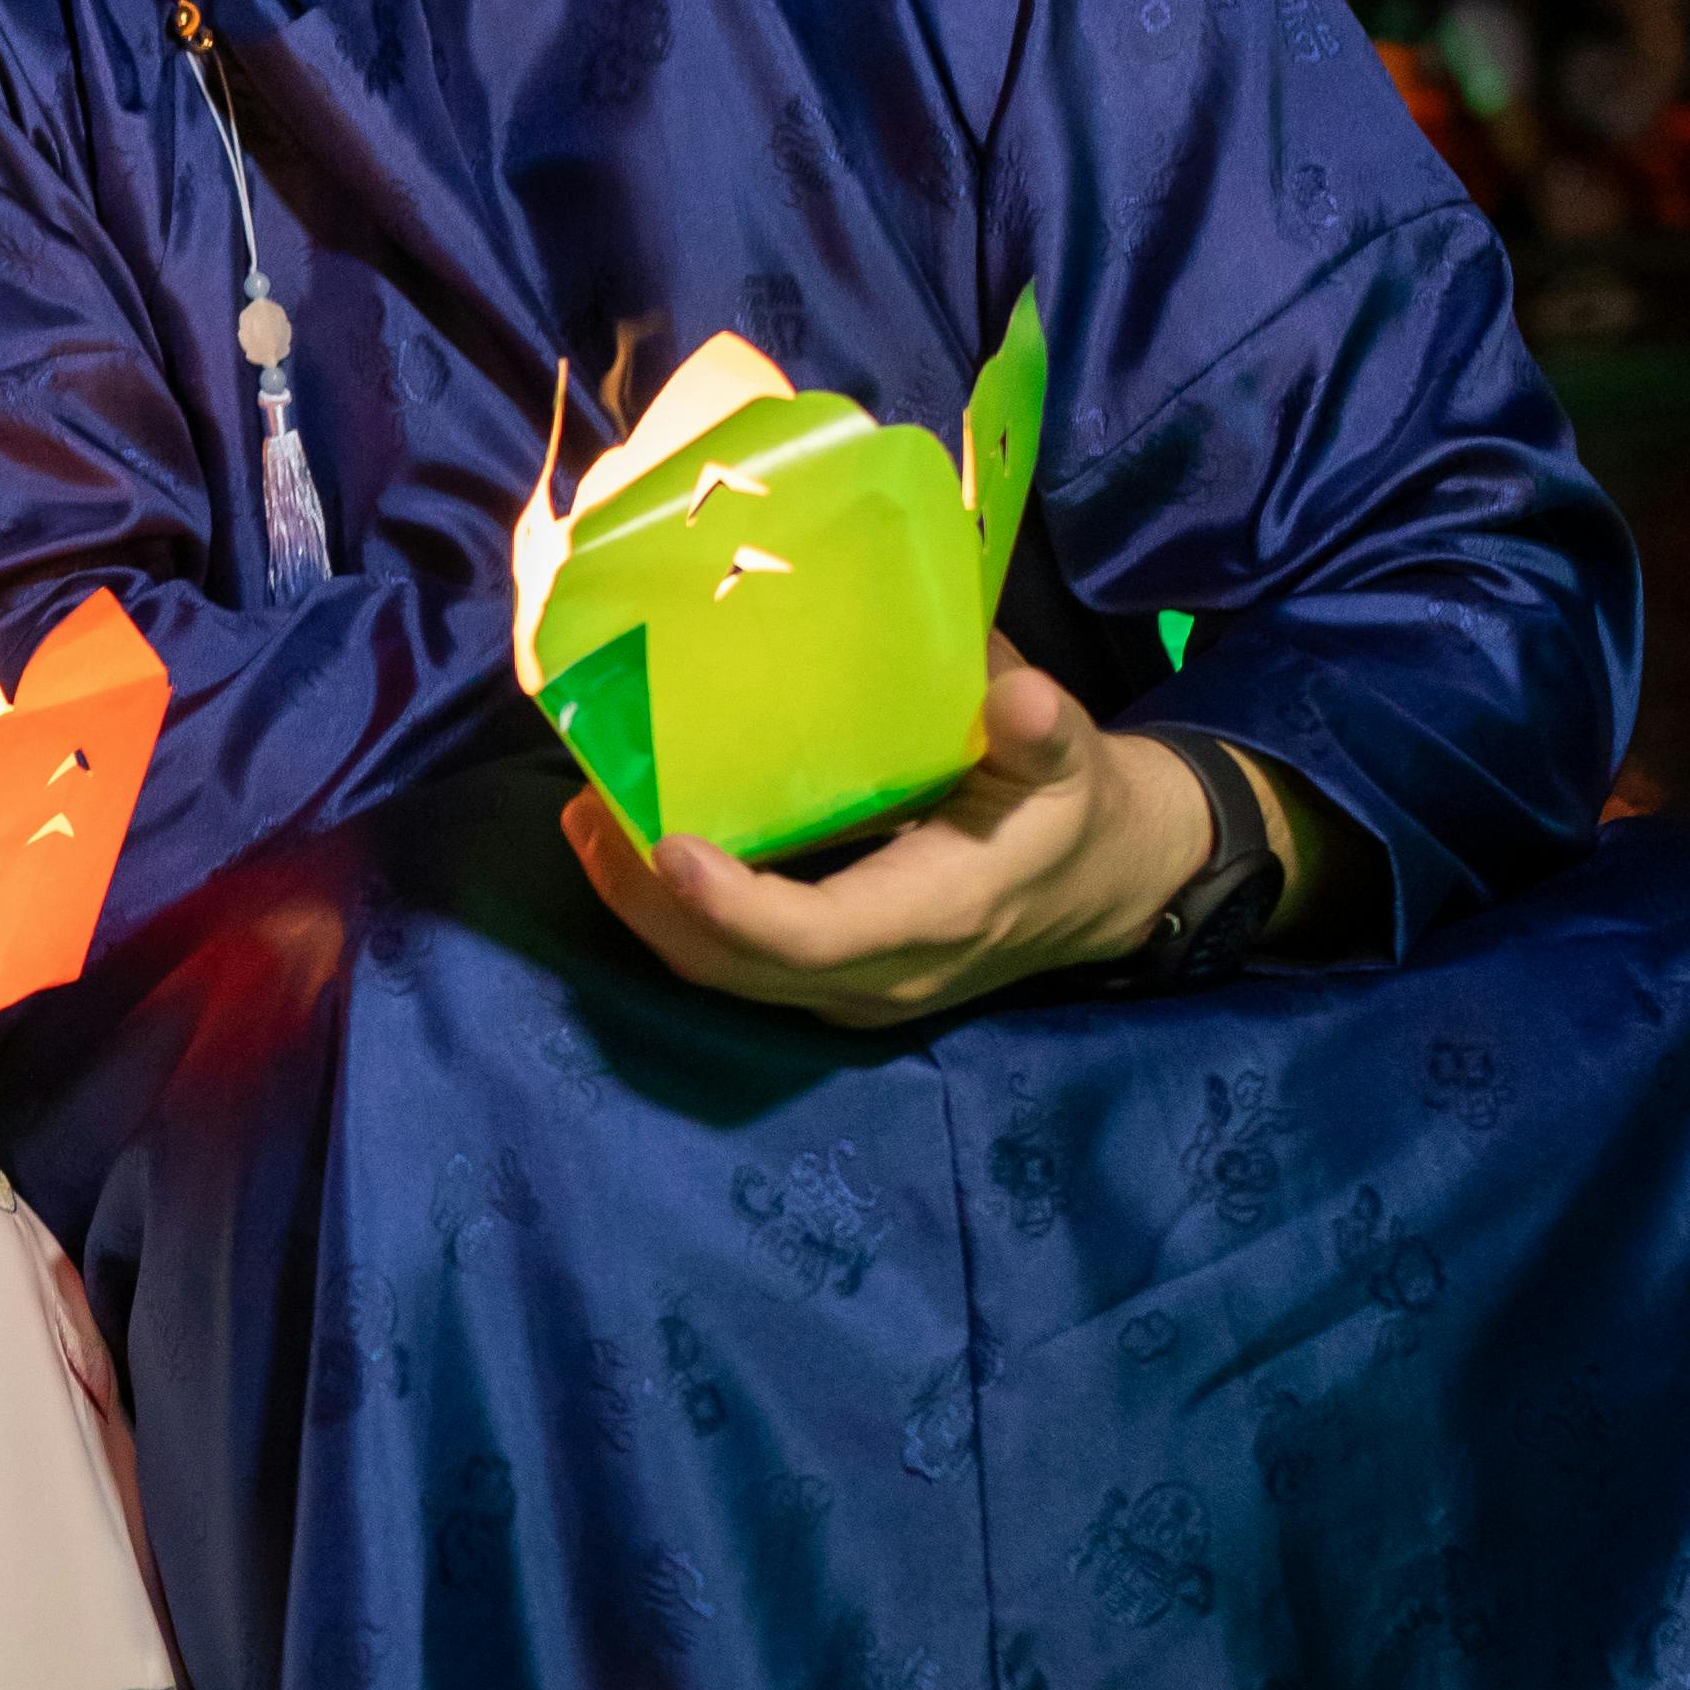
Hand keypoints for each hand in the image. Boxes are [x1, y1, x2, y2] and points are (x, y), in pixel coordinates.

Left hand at [560, 669, 1295, 1030]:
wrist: (1103, 883)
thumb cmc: (1075, 809)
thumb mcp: (1074, 761)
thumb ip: (1040, 732)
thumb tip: (1017, 698)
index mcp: (935, 919)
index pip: (811, 937)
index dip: (730, 903)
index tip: (666, 841)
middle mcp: (878, 975)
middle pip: (733, 965)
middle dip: (647, 897)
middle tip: (588, 807)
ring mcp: (847, 990)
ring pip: (719, 973)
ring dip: (641, 906)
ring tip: (586, 818)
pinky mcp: (827, 980)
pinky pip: (732, 965)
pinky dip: (671, 914)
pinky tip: (630, 846)